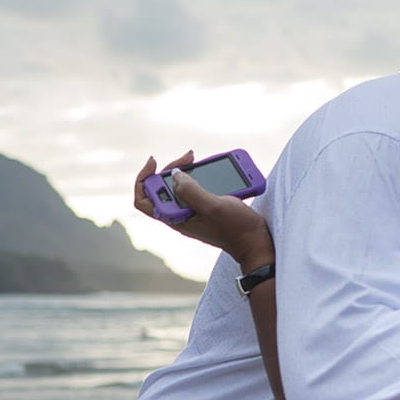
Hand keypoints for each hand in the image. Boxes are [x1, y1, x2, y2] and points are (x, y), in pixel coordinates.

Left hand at [133, 154, 274, 268]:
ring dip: (186, 171)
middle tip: (189, 156)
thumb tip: (174, 175)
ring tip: (198, 159)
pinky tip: (211, 170)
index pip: (144, 201)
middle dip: (171, 169)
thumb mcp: (212, 207)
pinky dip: (201, 177)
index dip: (143, 180)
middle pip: (162, 189)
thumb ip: (190, 191)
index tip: (155, 162)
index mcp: (175, 219)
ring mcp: (193, 213)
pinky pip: (196, 189)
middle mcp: (180, 216)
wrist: (256, 242)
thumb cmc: (236, 229)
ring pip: (179, 187)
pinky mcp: (206, 208)